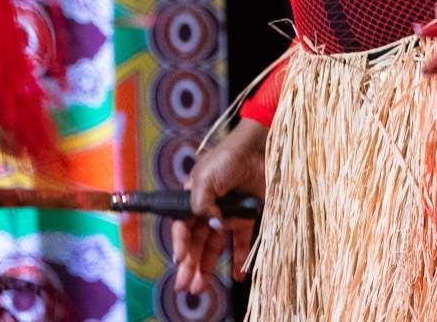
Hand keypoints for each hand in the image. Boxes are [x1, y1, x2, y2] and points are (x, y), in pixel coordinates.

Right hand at [171, 117, 267, 294]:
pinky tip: (239, 274)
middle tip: (185, 285)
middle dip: (190, 264)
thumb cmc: (226, 158)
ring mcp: (229, 214)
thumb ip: (202, 205)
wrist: (257, 149)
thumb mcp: (205, 179)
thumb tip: (212, 226)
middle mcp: (209, 209)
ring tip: (202, 287)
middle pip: (197, 242)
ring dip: (209, 266)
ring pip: (216, 246)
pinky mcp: (248, 216)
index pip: (182, 226)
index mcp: (193, 198)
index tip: (179, 260)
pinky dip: (241, 258)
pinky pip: (242, 241)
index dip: (180, 244)